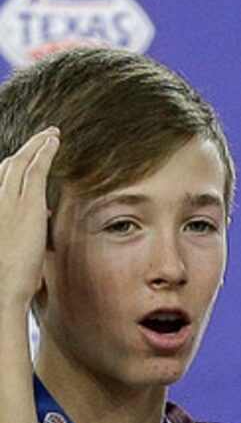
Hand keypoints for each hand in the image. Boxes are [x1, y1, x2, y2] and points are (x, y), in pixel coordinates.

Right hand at [0, 127, 57, 313]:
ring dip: (37, 145)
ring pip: (21, 163)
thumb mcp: (18, 247)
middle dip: (25, 150)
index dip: (14, 166)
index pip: (2, 181)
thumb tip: (43, 221)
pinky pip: (35, 169)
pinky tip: (54, 142)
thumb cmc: (10, 278)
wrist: (2, 287)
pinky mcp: (25, 204)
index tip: (28, 158)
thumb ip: (28, 230)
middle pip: (8, 167)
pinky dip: (44, 152)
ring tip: (51, 135)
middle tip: (41, 139)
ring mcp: (8, 201)